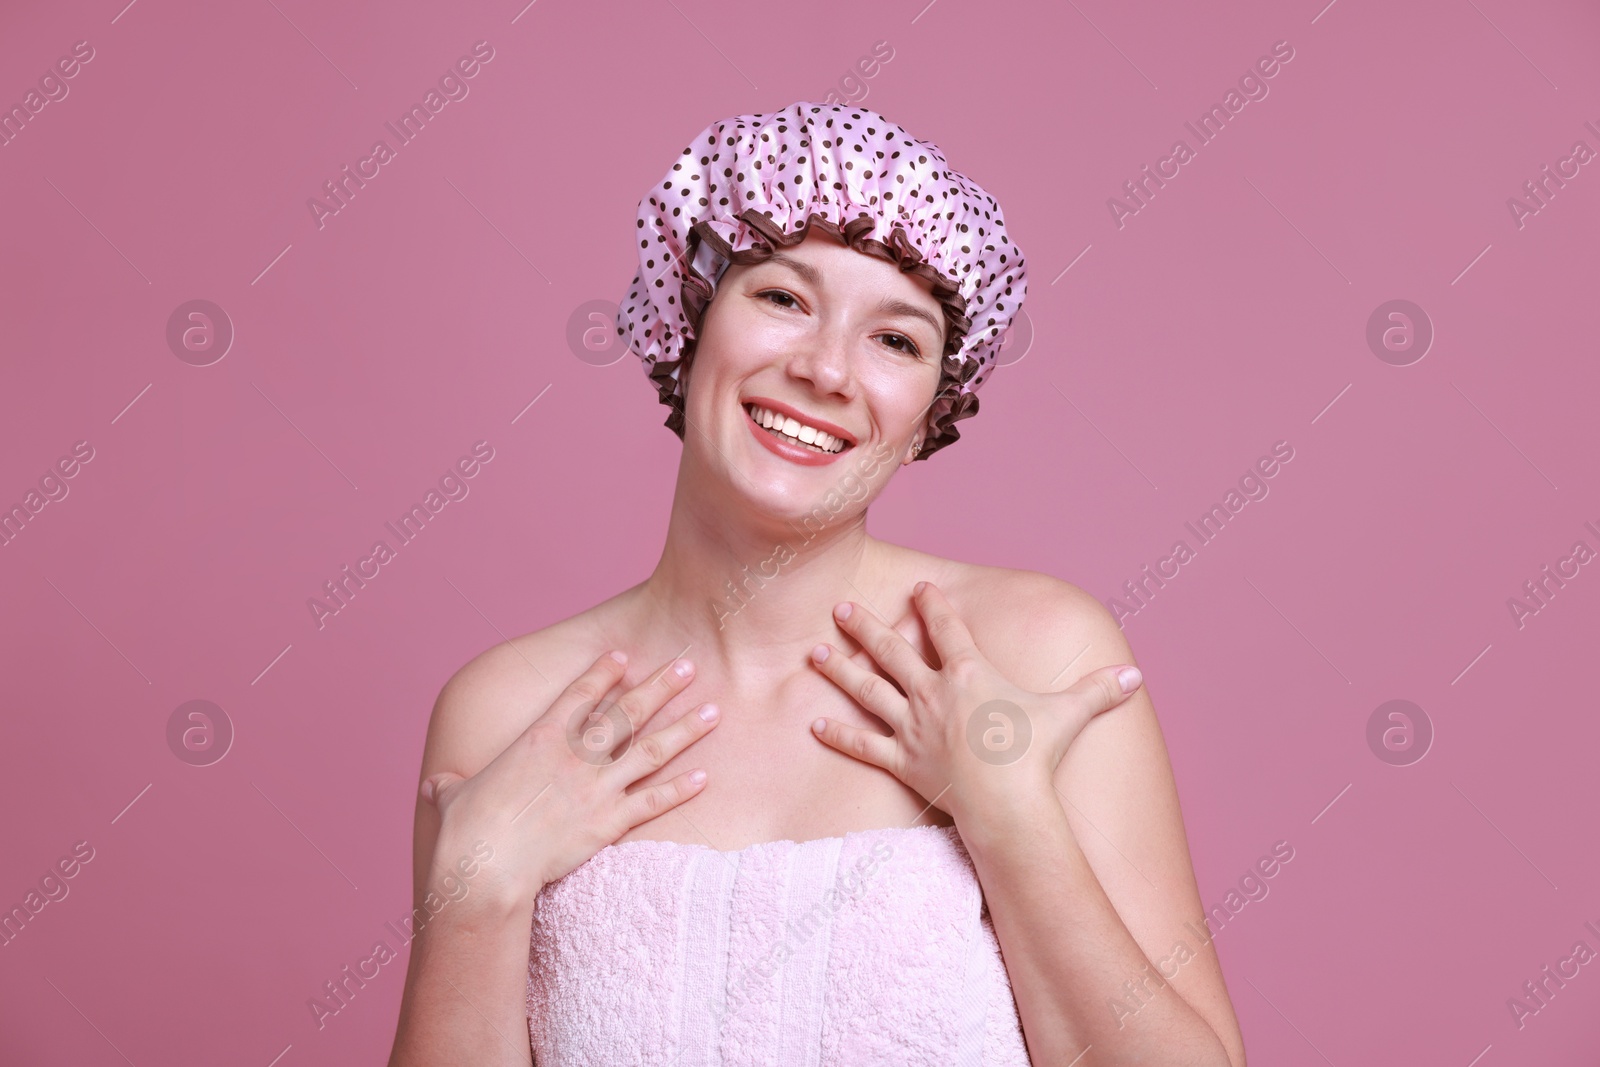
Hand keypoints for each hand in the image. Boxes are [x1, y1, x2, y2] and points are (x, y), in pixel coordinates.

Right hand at [419, 651, 720, 905]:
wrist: (486, 868)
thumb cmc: (464, 832)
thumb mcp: (451, 798)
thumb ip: (450, 788)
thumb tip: (437, 789)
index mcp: (538, 740)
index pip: (579, 695)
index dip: (604, 673)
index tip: (625, 656)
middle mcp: (574, 756)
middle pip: (628, 711)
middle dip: (662, 685)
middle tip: (690, 663)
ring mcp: (596, 788)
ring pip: (651, 750)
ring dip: (685, 729)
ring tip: (714, 711)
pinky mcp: (609, 823)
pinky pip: (653, 801)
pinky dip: (680, 789)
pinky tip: (705, 777)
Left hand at [807, 581, 1143, 824]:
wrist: (1008, 805)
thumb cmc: (1035, 757)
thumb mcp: (1069, 715)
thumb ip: (1098, 691)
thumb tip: (1135, 676)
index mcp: (970, 672)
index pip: (946, 628)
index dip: (932, 605)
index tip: (918, 588)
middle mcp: (933, 693)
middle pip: (891, 651)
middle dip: (866, 626)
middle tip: (840, 608)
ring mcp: (913, 726)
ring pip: (867, 690)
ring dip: (840, 670)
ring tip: (815, 653)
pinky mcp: (902, 760)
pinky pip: (864, 745)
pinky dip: (839, 735)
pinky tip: (814, 726)